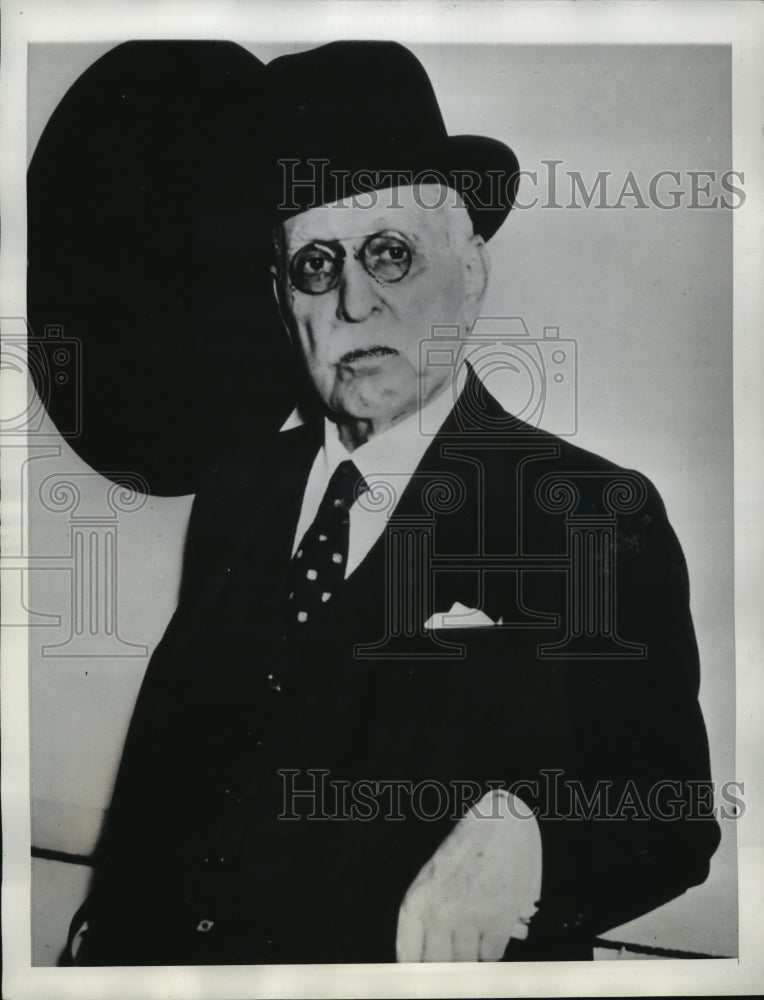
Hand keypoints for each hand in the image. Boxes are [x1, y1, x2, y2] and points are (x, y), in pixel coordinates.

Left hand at [396, 790, 541, 961]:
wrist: (502, 819)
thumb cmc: (466, 851)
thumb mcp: (434, 878)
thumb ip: (429, 922)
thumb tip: (430, 968)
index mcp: (416, 901)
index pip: (408, 960)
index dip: (419, 978)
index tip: (428, 982)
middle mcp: (438, 912)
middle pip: (438, 970)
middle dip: (448, 973)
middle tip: (458, 966)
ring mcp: (468, 916)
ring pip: (467, 965)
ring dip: (474, 957)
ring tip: (478, 935)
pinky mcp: (497, 918)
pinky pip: (493, 955)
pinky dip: (495, 947)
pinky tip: (496, 927)